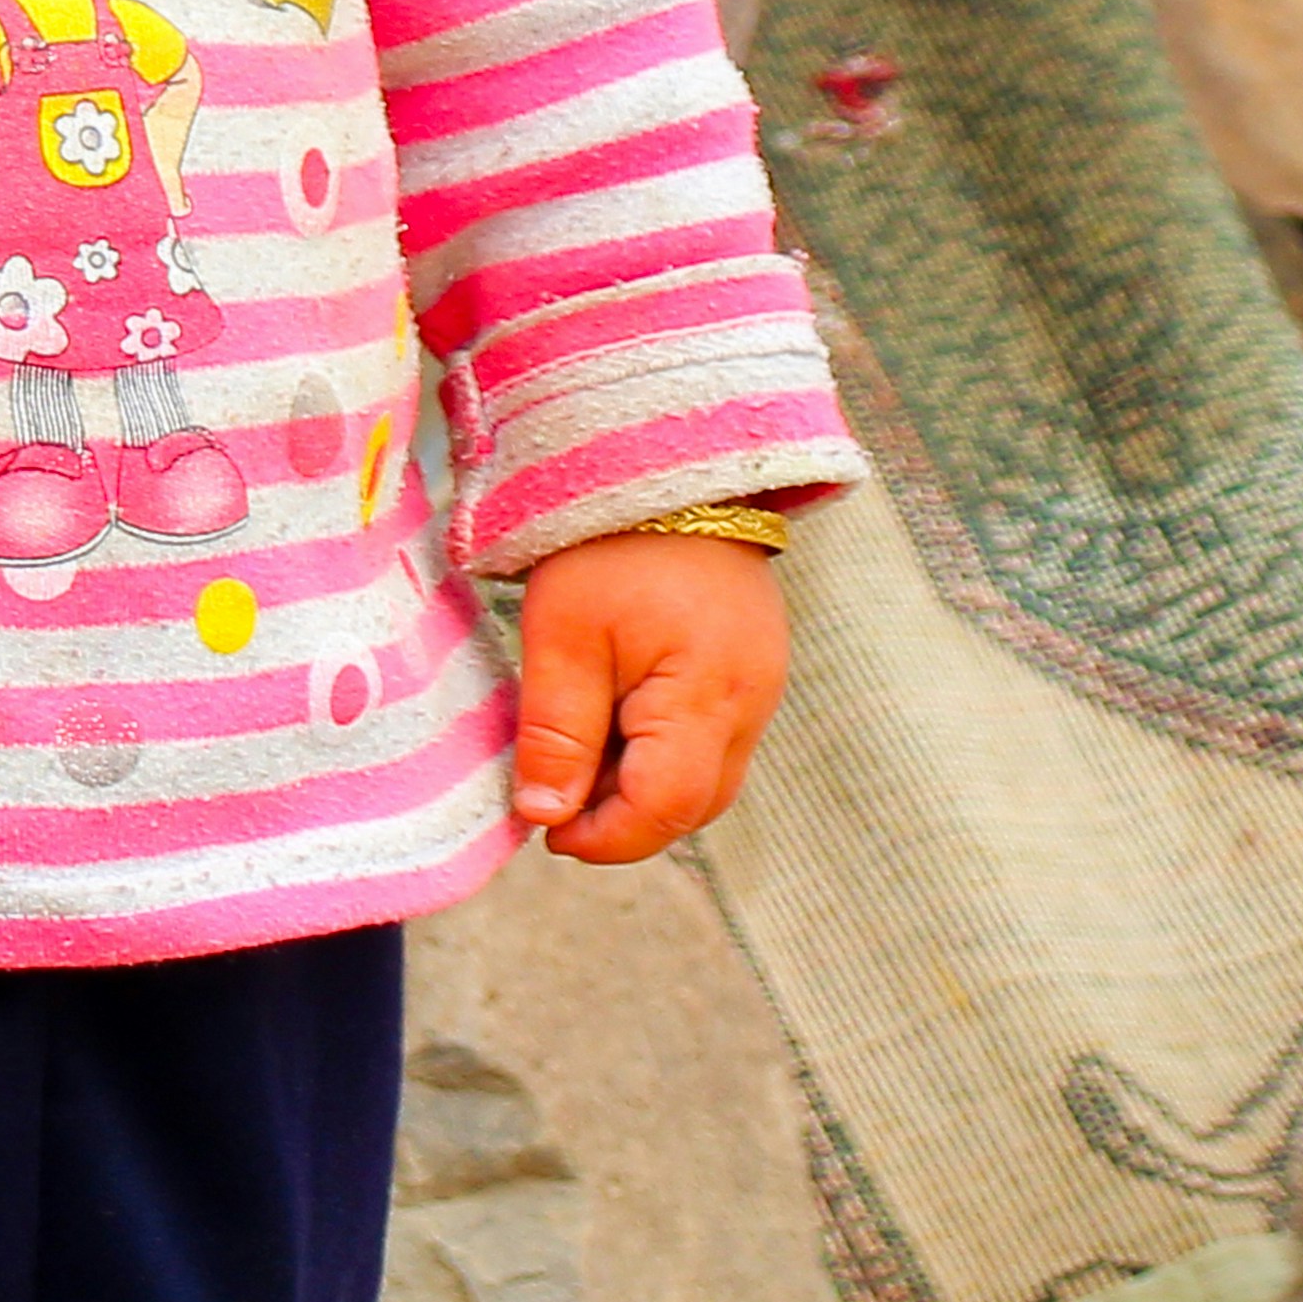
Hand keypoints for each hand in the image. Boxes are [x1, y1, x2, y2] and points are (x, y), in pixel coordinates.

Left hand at [510, 530, 789, 861]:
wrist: (672, 464)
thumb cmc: (608, 543)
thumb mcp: (563, 636)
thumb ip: (557, 732)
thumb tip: (543, 817)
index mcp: (707, 697)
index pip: (665, 809)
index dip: (604, 837)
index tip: (544, 830)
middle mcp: (750, 704)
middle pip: (693, 805)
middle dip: (623, 819)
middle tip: (553, 797)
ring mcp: (759, 687)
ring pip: (706, 778)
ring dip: (642, 787)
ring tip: (576, 752)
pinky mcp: (752, 669)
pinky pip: (712, 739)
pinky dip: (662, 750)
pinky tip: (612, 717)